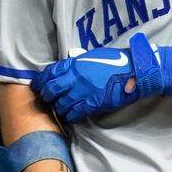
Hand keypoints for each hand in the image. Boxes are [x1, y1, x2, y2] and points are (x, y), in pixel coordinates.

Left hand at [32, 32, 171, 122]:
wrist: (134, 71)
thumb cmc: (116, 61)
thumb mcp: (94, 56)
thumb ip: (79, 61)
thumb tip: (69, 63)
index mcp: (76, 63)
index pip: (50, 72)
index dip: (41, 80)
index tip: (38, 85)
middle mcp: (76, 77)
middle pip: (51, 89)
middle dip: (46, 95)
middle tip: (47, 99)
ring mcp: (83, 91)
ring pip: (61, 104)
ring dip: (59, 108)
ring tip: (60, 109)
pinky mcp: (93, 103)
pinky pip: (74, 113)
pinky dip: (70, 116)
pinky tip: (71, 116)